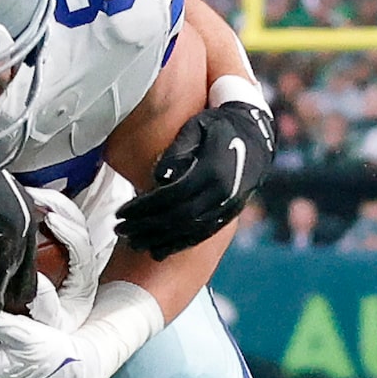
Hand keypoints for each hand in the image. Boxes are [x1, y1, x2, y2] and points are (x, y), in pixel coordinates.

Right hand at [24, 177, 120, 328]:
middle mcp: (82, 264)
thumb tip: (36, 281)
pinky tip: (27, 202)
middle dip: (59, 206)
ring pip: (68, 220)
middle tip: (36, 195)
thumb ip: (46, 307)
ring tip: (30, 193)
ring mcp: (72, 255)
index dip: (68, 230)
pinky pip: (55, 225)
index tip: (49, 219)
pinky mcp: (60, 252)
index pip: (81, 246)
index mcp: (84, 280)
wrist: (56, 342)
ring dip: (51, 203)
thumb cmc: (55, 333)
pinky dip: (42, 210)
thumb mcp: (51, 325)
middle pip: (78, 224)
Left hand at [117, 99, 272, 257]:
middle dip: (146, 227)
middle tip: (119, 230)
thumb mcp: (197, 126)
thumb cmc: (218, 126)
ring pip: (189, 232)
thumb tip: (158, 175)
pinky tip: (157, 251)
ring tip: (133, 243)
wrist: (257, 136)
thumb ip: (178, 149)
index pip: (171, 196)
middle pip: (178, 218)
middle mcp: (222, 193)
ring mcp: (227, 207)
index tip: (121, 212)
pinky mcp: (228, 215)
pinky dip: (178, 245)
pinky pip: (201, 236)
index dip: (144, 207)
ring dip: (159, 240)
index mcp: (213, 170)